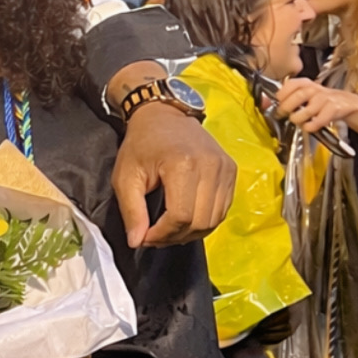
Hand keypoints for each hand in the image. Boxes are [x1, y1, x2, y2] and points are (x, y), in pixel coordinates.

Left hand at [110, 101, 235, 248]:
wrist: (164, 115)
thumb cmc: (141, 144)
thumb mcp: (125, 177)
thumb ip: (132, 211)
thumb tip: (137, 242)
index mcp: (183, 164)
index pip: (180, 217)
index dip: (162, 234)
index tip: (145, 236)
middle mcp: (211, 166)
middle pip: (200, 222)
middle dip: (175, 236)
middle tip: (156, 235)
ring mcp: (225, 168)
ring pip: (214, 219)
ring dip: (191, 232)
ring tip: (170, 229)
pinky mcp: (231, 170)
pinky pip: (222, 209)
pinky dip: (205, 220)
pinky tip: (186, 218)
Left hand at [274, 76, 357, 136]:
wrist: (344, 103)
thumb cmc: (319, 100)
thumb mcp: (304, 95)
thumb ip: (287, 98)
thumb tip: (265, 103)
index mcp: (305, 83)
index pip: (291, 84)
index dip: (282, 94)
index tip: (278, 102)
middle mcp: (315, 89)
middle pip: (298, 97)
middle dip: (287, 108)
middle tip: (283, 114)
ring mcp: (325, 99)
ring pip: (307, 110)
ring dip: (298, 119)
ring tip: (297, 121)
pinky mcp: (333, 109)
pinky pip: (318, 121)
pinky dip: (310, 126)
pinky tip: (308, 127)